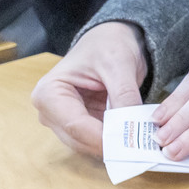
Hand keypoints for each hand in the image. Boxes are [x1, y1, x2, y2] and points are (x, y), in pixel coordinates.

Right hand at [31, 21, 147, 156]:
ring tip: (139, 145)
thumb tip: (132, 125)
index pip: (75, 125)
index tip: (129, 144)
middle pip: (79, 139)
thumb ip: (124, 94)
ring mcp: (63, 121)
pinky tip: (134, 139)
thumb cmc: (108, 45)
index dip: (102, 137)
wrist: (111, 39)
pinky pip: (97, 140)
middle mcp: (50, 111)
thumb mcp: (119, 64)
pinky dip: (114, 141)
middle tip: (138, 148)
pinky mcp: (80, 125)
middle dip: (109, 144)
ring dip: (113, 145)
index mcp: (49, 92)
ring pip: (88, 144)